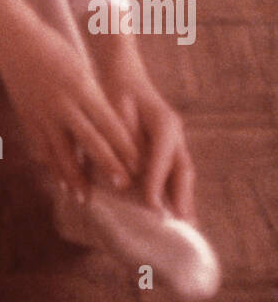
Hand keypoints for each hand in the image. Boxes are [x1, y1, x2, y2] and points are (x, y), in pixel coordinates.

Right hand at [0, 18, 141, 199]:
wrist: (14, 40)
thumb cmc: (54, 50)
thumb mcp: (81, 70)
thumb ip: (94, 99)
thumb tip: (112, 131)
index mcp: (82, 87)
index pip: (108, 123)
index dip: (124, 147)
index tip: (138, 167)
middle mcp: (63, 103)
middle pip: (89, 140)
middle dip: (107, 165)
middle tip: (123, 186)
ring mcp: (43, 112)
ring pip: (62, 151)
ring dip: (75, 176)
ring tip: (86, 198)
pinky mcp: (28, 117)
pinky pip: (43, 148)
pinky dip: (53, 167)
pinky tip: (60, 182)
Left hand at [98, 59, 196, 222]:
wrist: (123, 76)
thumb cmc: (114, 95)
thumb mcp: (115, 115)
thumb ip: (122, 143)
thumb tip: (127, 175)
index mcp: (163, 122)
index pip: (163, 157)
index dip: (157, 182)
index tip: (151, 206)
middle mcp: (175, 132)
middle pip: (183, 169)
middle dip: (182, 198)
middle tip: (181, 224)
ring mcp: (177, 139)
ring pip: (184, 173)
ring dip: (185, 199)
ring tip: (186, 225)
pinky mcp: (172, 146)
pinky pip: (179, 172)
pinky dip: (180, 192)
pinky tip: (179, 212)